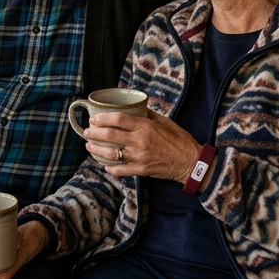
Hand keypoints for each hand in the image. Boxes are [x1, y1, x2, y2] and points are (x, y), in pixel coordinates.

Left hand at [82, 110, 199, 182]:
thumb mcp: (166, 122)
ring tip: (90, 147)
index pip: (119, 119)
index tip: (94, 118)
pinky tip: (105, 166)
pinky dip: (111, 168)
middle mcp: (140, 141)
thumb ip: (149, 115)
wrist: (191, 162)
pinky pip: (121, 170)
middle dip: (94, 133)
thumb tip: (136, 108)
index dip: (103, 118)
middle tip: (87, 132)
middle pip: (110, 136)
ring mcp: (139, 157)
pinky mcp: (141, 170)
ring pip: (111, 154)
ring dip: (97, 150)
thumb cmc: (180, 140)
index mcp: (146, 127)